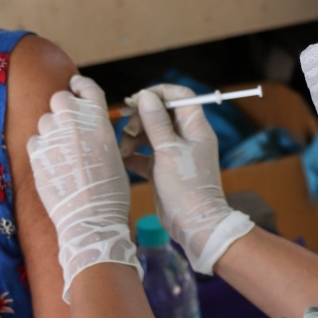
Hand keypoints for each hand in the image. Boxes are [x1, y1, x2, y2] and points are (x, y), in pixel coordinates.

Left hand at [27, 75, 140, 300]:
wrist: (91, 219)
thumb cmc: (110, 194)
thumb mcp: (114, 155)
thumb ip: (98, 133)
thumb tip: (87, 127)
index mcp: (100, 121)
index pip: (87, 88)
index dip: (79, 84)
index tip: (74, 85)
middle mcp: (76, 122)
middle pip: (60, 98)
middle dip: (62, 108)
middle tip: (67, 125)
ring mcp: (54, 136)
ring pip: (45, 120)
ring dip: (51, 131)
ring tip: (62, 153)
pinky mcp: (37, 153)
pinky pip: (34, 141)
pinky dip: (41, 149)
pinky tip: (52, 165)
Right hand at [131, 85, 252, 274]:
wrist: (194, 224)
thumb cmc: (187, 186)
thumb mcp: (168, 151)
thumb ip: (156, 123)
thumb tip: (146, 96)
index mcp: (195, 128)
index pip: (181, 97)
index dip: (160, 93)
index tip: (138, 99)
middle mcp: (186, 138)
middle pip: (162, 114)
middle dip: (141, 117)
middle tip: (126, 125)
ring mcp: (175, 155)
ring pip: (151, 134)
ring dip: (134, 137)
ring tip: (122, 148)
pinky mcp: (164, 170)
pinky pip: (146, 155)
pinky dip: (134, 155)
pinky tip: (122, 158)